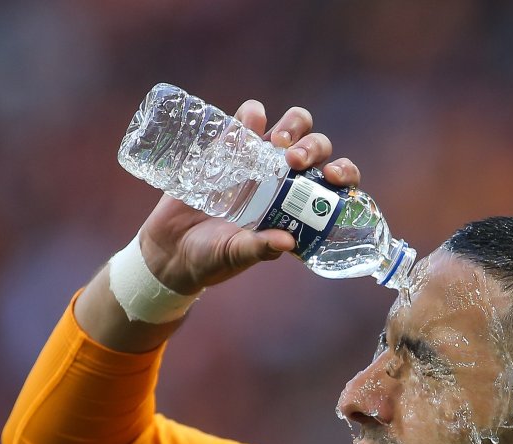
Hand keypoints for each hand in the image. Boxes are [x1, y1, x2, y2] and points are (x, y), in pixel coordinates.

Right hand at [136, 100, 361, 294]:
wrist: (168, 249)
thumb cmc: (210, 258)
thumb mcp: (235, 255)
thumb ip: (259, 249)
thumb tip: (288, 242)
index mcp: (296, 207)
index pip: (334, 183)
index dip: (343, 173)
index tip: (332, 177)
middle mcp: (283, 180)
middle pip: (315, 147)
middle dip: (313, 147)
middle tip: (294, 161)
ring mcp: (256, 161)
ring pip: (288, 127)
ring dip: (291, 125)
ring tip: (276, 141)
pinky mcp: (226, 148)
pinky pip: (245, 120)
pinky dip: (251, 115)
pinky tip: (248, 122)